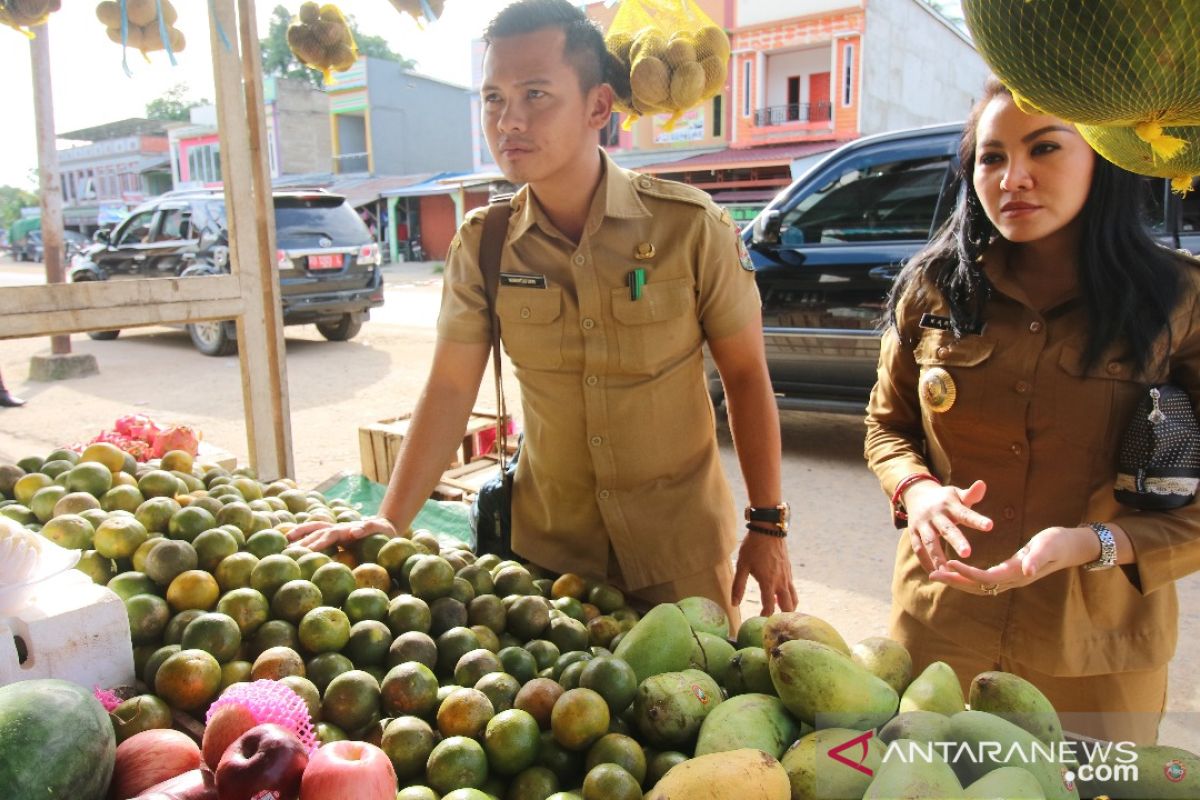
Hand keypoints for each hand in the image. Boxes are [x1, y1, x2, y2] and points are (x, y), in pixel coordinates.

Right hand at [286, 516, 396, 550]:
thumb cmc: (383, 531)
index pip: (328, 536)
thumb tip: (354, 532)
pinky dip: (305, 537)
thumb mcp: (379, 528)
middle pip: (316, 534)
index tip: (307, 552)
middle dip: (303, 542)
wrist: (385, 527)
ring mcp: (334, 531)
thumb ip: (367, 527)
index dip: (317, 543)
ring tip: (285, 543)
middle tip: (288, 552)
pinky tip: (294, 545)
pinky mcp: (335, 537)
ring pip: (313, 532)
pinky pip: (317, 535)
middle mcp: (337, 529)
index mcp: (345, 530)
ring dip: (300, 535)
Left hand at [732, 532, 796, 615]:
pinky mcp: (789, 571)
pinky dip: (789, 598)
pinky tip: (780, 597)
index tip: (759, 623)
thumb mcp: (742, 565)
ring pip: (794, 599)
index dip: (764, 617)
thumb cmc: (753, 547)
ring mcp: (787, 577)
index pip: (769, 607)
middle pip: (788, 607)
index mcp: (768, 582)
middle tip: (773, 623)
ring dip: (788, 609)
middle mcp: (781, 582)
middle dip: (782, 618)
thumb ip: (738, 586)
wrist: (769, 529)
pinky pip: (792, 589)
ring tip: (779, 613)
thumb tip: (734, 603)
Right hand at [905, 479, 992, 571]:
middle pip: (946, 529)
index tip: (990, 526)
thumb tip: (983, 484)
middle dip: (956, 541)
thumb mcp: (957, 494)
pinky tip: (936, 574)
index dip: (977, 520)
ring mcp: (922, 524)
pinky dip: (926, 561)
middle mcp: (935, 514)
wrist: (916, 495)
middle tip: (968, 553)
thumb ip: (971, 494)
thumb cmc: (945, 499)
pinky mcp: (914, 533)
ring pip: (930, 542)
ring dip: (938, 557)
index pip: (965, 513)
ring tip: (948, 572)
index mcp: (949, 504)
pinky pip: (919, 549)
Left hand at [930, 525, 1097, 594]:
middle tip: (933, 574)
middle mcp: (1012, 580)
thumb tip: (1027, 571)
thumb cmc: (1058, 542)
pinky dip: (967, 578)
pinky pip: (984, 581)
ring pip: (979, 586)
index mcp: (1017, 572)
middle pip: (978, 586)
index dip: (967, 573)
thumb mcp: (1048, 546)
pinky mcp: (1010, 574)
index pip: (986, 578)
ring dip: (958, 581)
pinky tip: (956, 572)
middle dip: (955, 581)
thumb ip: (1037, 558)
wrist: (1070, 547)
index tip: (949, 565)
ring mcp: (1011, 579)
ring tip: (938, 574)